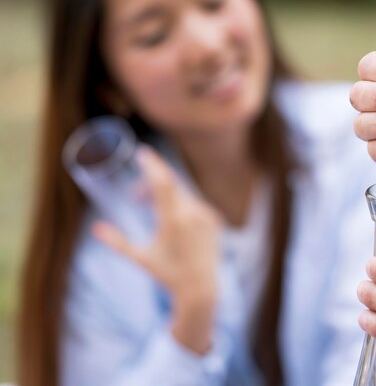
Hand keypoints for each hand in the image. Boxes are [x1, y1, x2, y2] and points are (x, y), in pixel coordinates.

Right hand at [93, 146, 219, 353]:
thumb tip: (95, 229)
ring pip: (181, 193)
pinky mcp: (214, 218)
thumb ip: (117, 243)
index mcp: (173, 222)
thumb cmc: (167, 273)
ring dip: (163, 194)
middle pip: (171, 184)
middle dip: (151, 182)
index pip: (162, 183)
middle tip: (136, 194)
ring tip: (146, 207)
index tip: (142, 152)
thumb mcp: (140, 258)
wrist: (200, 288)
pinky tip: (169, 218)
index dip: (152, 165)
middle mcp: (192, 215)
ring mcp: (206, 216)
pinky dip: (179, 202)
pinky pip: (193, 202)